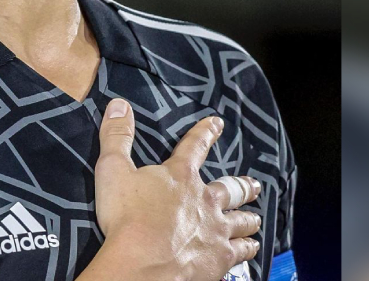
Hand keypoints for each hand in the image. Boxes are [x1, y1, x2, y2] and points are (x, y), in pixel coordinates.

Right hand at [91, 98, 262, 280]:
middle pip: (231, 189)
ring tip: (255, 220)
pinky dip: (246, 251)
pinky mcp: (220, 259)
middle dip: (242, 186)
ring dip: (248, 220)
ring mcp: (216, 231)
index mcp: (181, 177)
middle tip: (254, 186)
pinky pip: (240, 253)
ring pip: (241, 222)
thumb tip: (119, 104)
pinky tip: (250, 251)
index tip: (217, 123)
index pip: (195, 146)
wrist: (143, 264)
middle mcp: (205, 200)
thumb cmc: (127, 219)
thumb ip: (116, 136)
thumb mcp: (112, 170)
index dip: (205, 133)